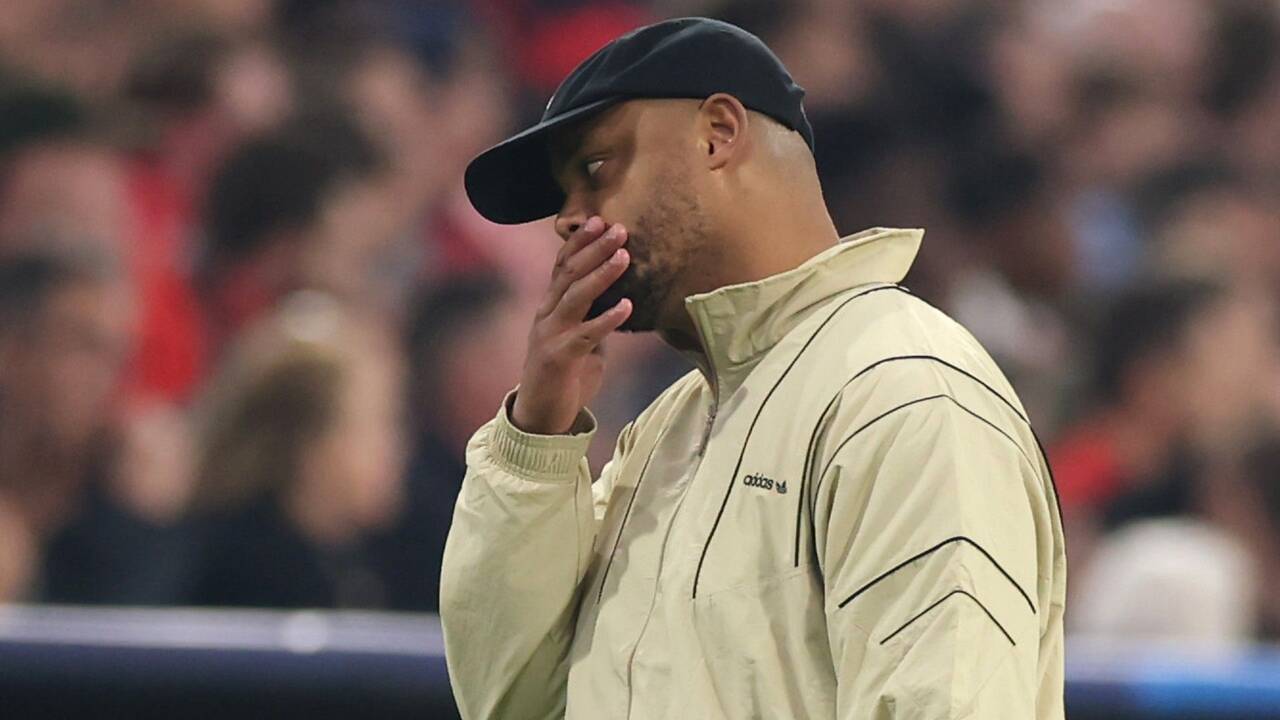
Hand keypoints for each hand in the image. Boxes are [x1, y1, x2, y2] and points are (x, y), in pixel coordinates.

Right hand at [511, 216, 631, 434]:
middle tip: (619, 228)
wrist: (541, 416)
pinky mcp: (559, 358)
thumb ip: (593, 317)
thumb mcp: (581, 339)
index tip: (601, 220)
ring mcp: (550, 335)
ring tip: (625, 256)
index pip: (562, 265)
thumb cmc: (565, 376)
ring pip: (575, 296)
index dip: (580, 242)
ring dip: (601, 274)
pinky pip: (585, 334)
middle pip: (569, 273)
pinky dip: (606, 318)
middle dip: (594, 248)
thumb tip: (620, 298)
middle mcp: (546, 315)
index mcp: (550, 307)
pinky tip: (627, 305)